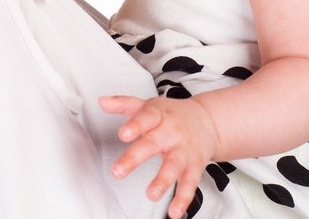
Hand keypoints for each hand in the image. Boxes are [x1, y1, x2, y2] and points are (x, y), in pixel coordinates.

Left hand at [100, 94, 216, 218]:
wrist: (206, 120)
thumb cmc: (171, 115)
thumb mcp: (149, 106)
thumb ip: (124, 104)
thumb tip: (102, 101)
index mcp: (158, 115)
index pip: (146, 117)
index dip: (134, 125)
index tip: (123, 133)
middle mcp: (171, 132)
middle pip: (153, 143)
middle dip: (135, 157)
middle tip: (118, 171)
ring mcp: (183, 150)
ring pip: (174, 165)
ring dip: (163, 181)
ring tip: (151, 194)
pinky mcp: (194, 167)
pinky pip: (190, 184)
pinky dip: (183, 199)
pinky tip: (174, 211)